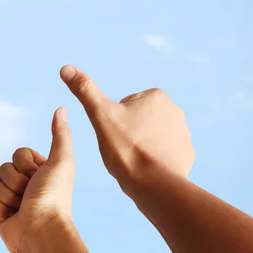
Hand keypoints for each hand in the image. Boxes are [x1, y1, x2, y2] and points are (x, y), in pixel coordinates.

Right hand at [0, 108, 74, 252]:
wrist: (41, 234)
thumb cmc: (53, 197)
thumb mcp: (60, 161)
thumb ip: (61, 135)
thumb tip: (62, 109)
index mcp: (40, 171)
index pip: (17, 155)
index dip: (24, 165)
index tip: (38, 177)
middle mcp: (27, 184)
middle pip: (3, 168)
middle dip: (14, 182)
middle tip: (29, 195)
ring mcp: (13, 199)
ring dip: (6, 197)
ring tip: (22, 209)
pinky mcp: (1, 215)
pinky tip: (12, 219)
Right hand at [60, 65, 194, 192]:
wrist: (154, 184)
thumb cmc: (125, 148)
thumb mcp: (100, 115)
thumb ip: (84, 89)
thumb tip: (66, 68)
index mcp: (155, 96)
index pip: (123, 106)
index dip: (113, 122)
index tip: (116, 136)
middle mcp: (174, 110)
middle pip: (137, 121)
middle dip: (128, 133)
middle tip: (122, 149)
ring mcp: (183, 133)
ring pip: (149, 137)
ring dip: (140, 146)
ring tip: (134, 161)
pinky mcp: (186, 153)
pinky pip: (163, 153)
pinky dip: (153, 160)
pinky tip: (147, 171)